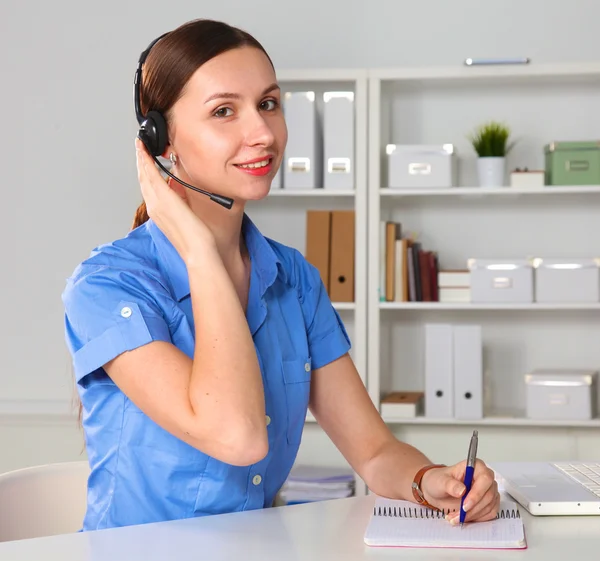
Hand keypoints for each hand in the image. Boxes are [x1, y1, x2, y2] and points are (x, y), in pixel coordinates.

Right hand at [135, 138, 214, 262]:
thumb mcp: (185, 220)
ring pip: (144, 175)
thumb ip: (180, 207)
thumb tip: (182, 198)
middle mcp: (154, 206)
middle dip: (140, 162)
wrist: (197, 249)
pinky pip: (152, 175)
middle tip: (139, 148)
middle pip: (142, 179)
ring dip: (141, 158)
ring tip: (140, 146)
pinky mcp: (164, 198)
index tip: (143, 161)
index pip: (148, 188)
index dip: (144, 173)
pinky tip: (145, 151)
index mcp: (158, 212)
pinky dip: (146, 161)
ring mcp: (157, 202)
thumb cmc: (195, 240)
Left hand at [420, 459, 499, 523]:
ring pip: (489, 506)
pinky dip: (476, 518)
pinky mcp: (489, 503)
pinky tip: (463, 518)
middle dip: (473, 509)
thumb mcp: (440, 481)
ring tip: (455, 517)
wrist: (437, 492)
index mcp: (475, 466)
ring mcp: (489, 491)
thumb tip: (462, 490)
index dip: (477, 493)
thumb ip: (450, 484)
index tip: (465, 505)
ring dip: (472, 515)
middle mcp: (485, 478)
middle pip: (489, 495)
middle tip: (458, 515)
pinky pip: (490, 513)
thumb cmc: (439, 481)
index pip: (485, 479)